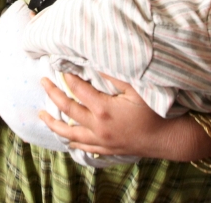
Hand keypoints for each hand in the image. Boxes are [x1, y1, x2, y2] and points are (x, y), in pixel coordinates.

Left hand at [39, 73, 171, 158]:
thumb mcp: (137, 89)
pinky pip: (84, 146)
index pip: (78, 90)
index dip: (68, 77)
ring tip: (42, 116)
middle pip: (67, 110)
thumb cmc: (155, 112)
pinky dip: (72, 141)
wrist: (169, 138)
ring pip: (70, 133)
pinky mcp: (107, 149)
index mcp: (103, 110)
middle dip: (53, 94)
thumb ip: (115, 75)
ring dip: (54, 123)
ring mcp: (101, 141)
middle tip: (43, 82)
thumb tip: (96, 62)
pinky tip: (66, 139)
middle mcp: (97, 127)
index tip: (61, 67)